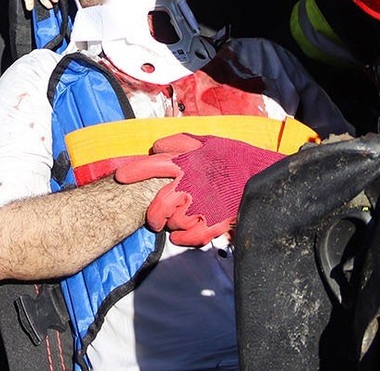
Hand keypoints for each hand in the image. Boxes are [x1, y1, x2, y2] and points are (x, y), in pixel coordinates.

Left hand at [115, 133, 284, 245]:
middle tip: (154, 217)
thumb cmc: (231, 156)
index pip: (149, 167)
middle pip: (156, 207)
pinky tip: (182, 234)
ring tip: (178, 221)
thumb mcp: (204, 141)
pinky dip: (181, 238)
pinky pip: (185, 238)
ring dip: (170, 224)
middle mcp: (187, 186)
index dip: (132, 172)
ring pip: (171, 224)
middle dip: (153, 215)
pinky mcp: (210, 224)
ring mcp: (198, 207)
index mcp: (184, 164)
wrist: (258, 175)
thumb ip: (178, 142)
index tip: (121, 176)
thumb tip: (156, 148)